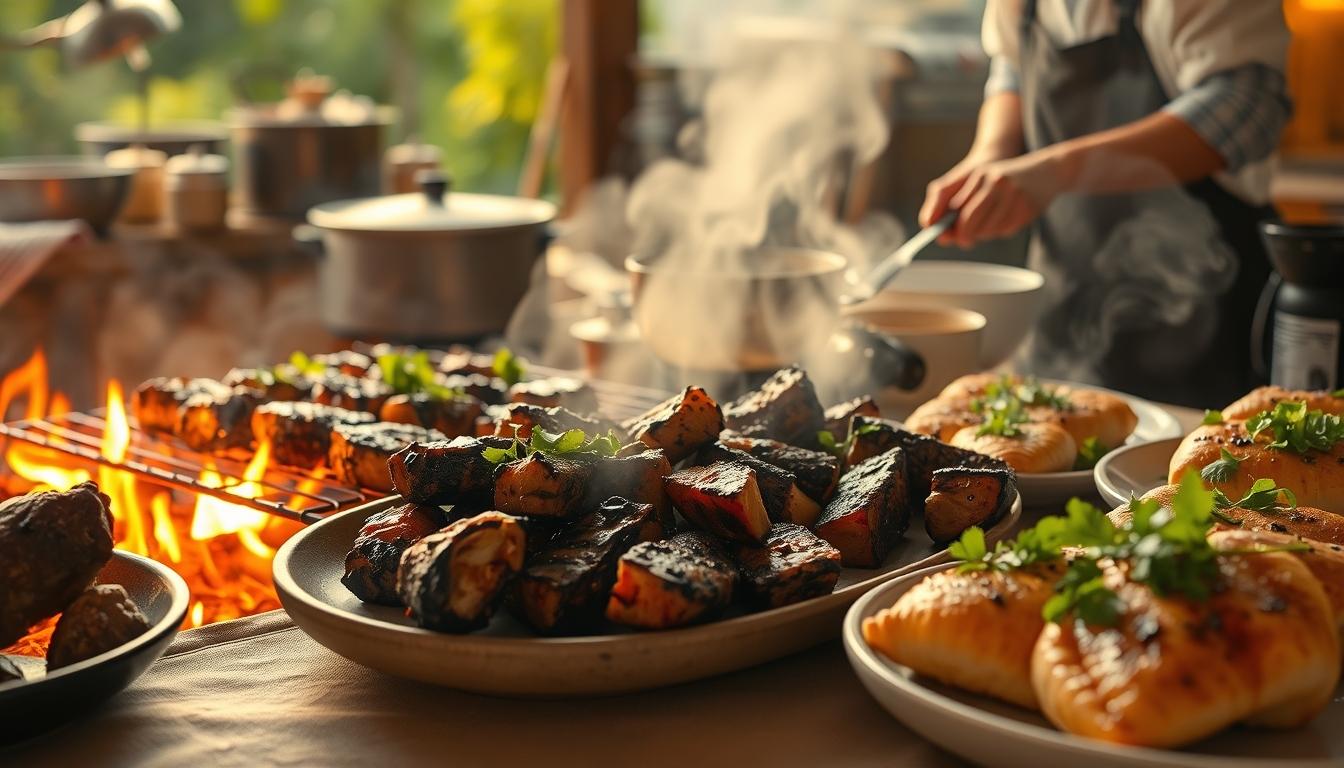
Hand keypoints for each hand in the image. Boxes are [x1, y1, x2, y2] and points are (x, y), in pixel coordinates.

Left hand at [919, 149, 1067, 248]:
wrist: (1049, 170)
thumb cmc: (1009, 179)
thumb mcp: (986, 180)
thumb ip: (965, 201)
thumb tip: (949, 232)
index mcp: (980, 175)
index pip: (959, 208)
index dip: (951, 227)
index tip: (945, 237)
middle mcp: (996, 183)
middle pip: (971, 220)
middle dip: (965, 235)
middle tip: (964, 241)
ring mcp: (1013, 195)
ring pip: (989, 228)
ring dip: (985, 234)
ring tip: (989, 226)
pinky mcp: (1027, 208)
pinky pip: (1006, 229)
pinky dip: (1002, 230)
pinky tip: (1007, 220)